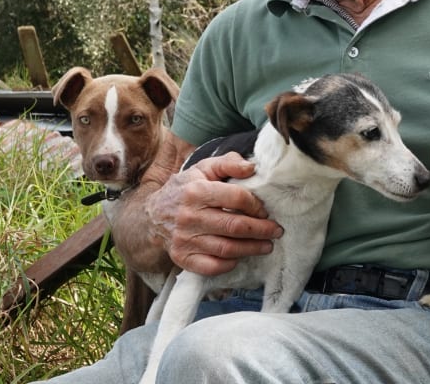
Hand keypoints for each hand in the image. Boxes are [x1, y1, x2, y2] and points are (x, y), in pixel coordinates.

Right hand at [144, 151, 283, 275]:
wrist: (153, 215)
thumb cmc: (185, 189)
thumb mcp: (203, 169)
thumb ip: (228, 163)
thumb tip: (252, 168)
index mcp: (196, 191)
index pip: (236, 198)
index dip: (256, 205)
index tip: (265, 210)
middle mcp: (189, 216)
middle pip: (234, 226)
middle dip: (261, 230)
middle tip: (276, 231)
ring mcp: (184, 239)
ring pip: (227, 249)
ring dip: (252, 249)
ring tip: (267, 246)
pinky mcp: (182, 257)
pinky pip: (211, 266)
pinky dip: (229, 264)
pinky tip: (240, 257)